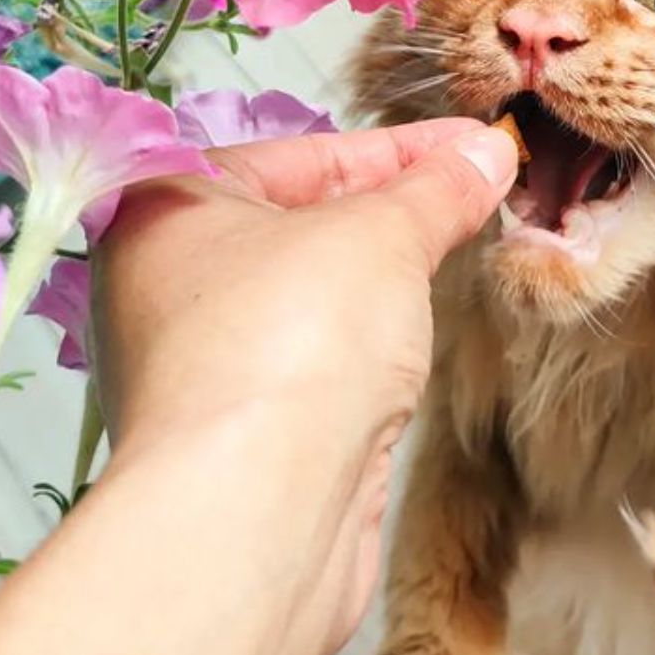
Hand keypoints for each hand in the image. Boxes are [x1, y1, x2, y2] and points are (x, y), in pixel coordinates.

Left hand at [92, 117, 517, 652]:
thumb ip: (434, 189)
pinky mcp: (247, 430)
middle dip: (398, 210)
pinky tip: (416, 338)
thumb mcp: (380, 235)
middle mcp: (170, 284)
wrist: (261, 510)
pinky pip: (320, 360)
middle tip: (478, 189)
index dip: (403, 149)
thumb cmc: (293, 342)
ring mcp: (206, 363)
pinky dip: (371, 343)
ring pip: (316, 298)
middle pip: (307, 224)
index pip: (305, 155)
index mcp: (168, 210)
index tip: (475, 144)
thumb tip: (486, 152)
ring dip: (387, 278)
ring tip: (460, 248)